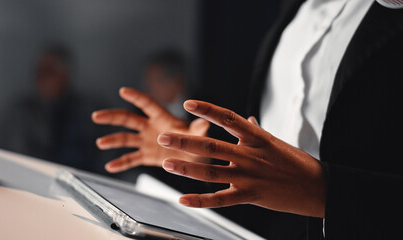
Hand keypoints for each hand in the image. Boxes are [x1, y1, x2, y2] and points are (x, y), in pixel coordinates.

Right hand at [92, 87, 209, 172]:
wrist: (196, 159)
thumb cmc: (198, 141)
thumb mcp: (199, 135)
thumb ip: (199, 129)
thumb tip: (205, 123)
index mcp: (163, 118)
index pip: (147, 104)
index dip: (136, 97)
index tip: (123, 91)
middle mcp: (151, 127)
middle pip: (128, 119)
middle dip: (112, 116)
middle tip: (97, 116)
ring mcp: (147, 142)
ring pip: (126, 138)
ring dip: (112, 140)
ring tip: (100, 143)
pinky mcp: (147, 156)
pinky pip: (131, 159)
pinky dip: (120, 163)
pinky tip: (109, 167)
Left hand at [157, 100, 325, 217]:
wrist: (318, 186)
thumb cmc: (296, 162)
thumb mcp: (275, 142)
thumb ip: (256, 131)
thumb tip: (247, 120)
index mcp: (256, 137)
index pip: (228, 118)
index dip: (207, 110)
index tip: (188, 103)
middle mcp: (249, 154)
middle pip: (211, 145)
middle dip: (184, 141)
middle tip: (163, 137)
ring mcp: (249, 176)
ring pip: (211, 171)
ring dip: (186, 168)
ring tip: (167, 164)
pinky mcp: (251, 195)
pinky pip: (221, 199)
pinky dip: (201, 200)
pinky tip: (184, 199)